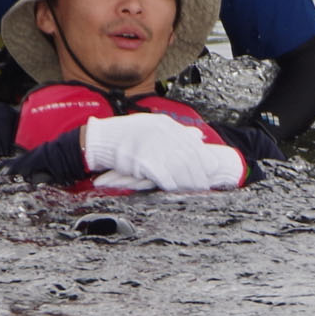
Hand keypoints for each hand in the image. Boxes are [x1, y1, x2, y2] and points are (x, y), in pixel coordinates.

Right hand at [82, 112, 243, 192]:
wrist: (101, 139)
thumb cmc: (127, 135)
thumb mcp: (153, 126)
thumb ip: (177, 132)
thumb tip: (198, 136)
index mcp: (166, 125)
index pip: (191, 143)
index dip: (204, 158)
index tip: (213, 169)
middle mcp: (162, 133)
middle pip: (188, 157)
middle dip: (198, 173)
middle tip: (204, 186)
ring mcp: (153, 147)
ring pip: (179, 168)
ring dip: (188, 182)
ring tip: (193, 190)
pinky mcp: (144, 161)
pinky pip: (163, 176)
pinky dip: (171, 184)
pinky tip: (175, 190)